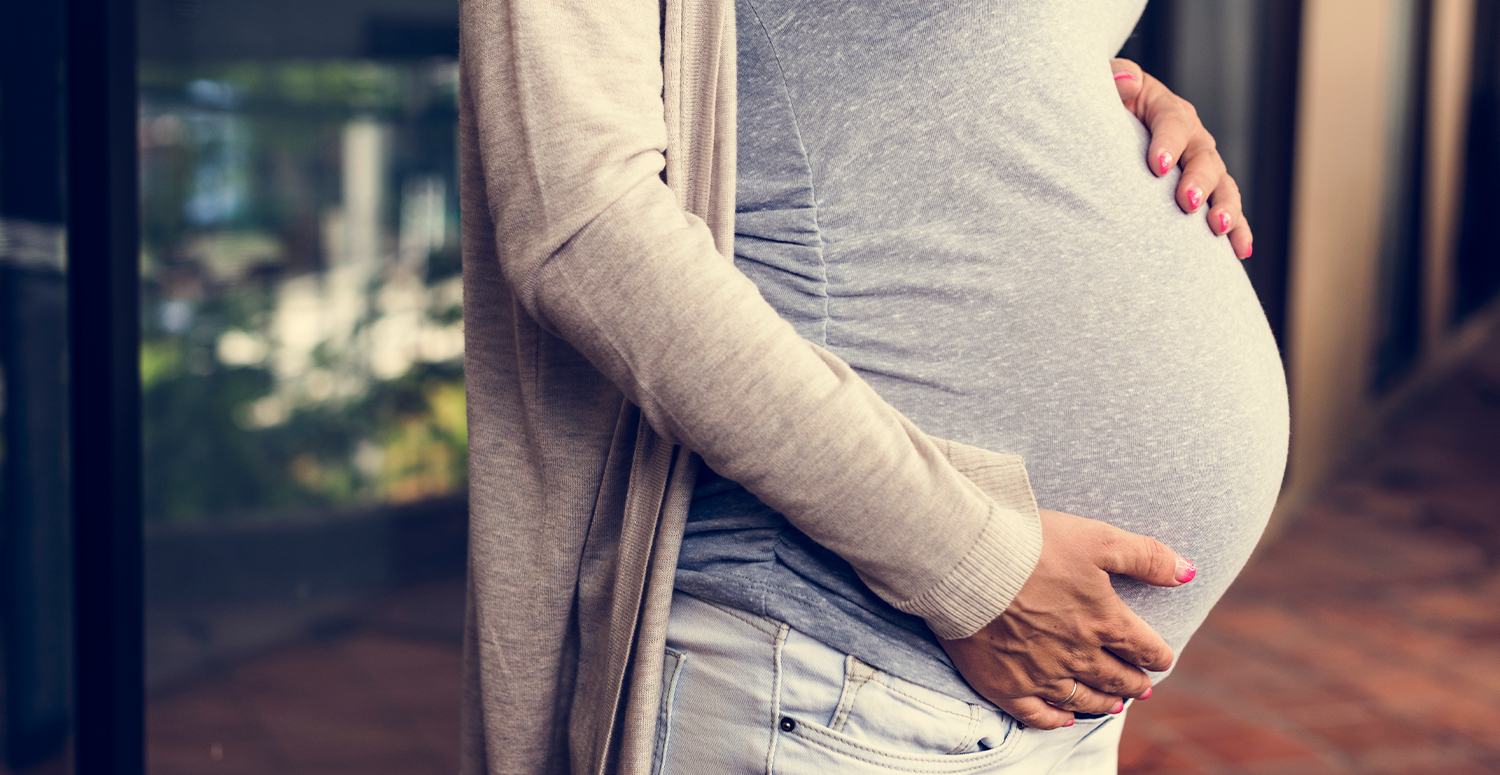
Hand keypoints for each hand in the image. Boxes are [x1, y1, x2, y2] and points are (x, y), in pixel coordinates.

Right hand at [936, 509, 1195, 729]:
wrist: (967, 560)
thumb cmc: (1032, 543)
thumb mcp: (1097, 538)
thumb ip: (1146, 556)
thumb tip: (1189, 573)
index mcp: (1104, 621)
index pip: (1144, 647)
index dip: (1158, 654)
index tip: (1161, 658)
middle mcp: (1078, 655)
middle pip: (1116, 677)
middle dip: (1134, 682)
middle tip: (1142, 688)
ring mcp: (1041, 674)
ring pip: (1081, 698)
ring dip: (1102, 702)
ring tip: (1113, 705)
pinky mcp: (1004, 684)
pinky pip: (1036, 714)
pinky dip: (1054, 720)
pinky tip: (1063, 720)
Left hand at [1110, 58, 1253, 259]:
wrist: (1112, 130)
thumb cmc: (1107, 108)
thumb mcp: (1104, 87)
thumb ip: (1115, 80)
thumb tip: (1125, 81)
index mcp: (1167, 110)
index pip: (1172, 123)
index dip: (1167, 143)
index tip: (1155, 166)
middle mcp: (1192, 137)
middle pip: (1203, 156)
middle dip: (1198, 179)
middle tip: (1187, 201)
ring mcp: (1202, 166)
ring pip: (1222, 184)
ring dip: (1224, 206)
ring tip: (1217, 228)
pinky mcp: (1205, 192)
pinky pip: (1225, 210)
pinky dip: (1238, 229)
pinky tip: (1241, 250)